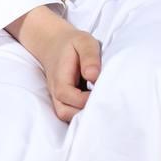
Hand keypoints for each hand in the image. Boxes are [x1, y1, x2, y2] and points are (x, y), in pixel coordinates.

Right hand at [6, 5, 100, 123]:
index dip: (90, 99)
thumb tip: (93, 76)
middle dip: (87, 111)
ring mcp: (58, 100)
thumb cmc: (72, 44)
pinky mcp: (64, 103)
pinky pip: (72, 115)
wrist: (54, 44)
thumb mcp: (83, 42)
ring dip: (85, 114)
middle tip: (105, 100)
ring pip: (69, 118)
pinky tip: (96, 104)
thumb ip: (89, 57)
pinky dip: (83, 114)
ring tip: (101, 102)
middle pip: (69, 114)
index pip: (73, 99)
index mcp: (60, 80)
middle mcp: (56, 94)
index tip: (104, 90)